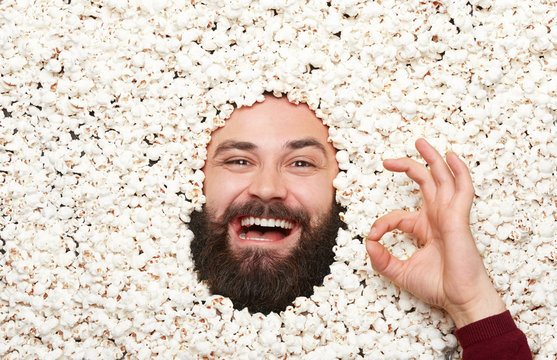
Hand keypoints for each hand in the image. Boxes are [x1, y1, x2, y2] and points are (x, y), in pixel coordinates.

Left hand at [366, 138, 505, 327]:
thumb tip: (367, 242)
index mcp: (424, 227)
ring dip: (432, 159)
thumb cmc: (438, 286)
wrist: (460, 299)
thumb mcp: (399, 271)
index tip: (373, 236)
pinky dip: (458, 171)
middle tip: (388, 159)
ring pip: (442, 178)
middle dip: (409, 166)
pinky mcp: (459, 218)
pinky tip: (450, 156)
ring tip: (420, 142)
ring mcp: (449, 215)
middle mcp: (437, 217)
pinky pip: (462, 188)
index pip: (397, 215)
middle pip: (425, 182)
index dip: (381, 223)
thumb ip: (381, 259)